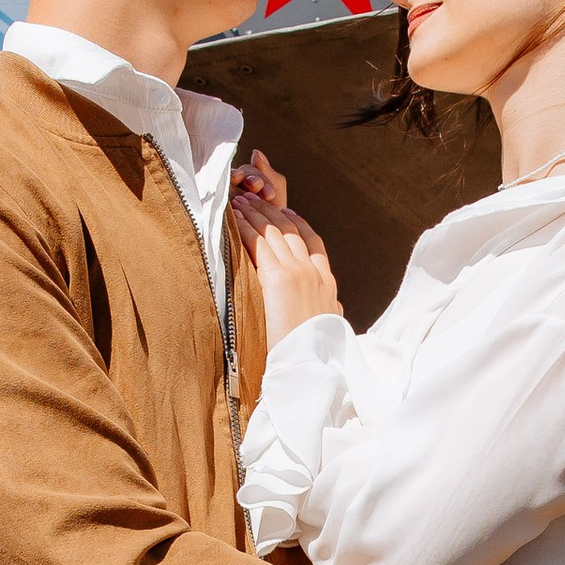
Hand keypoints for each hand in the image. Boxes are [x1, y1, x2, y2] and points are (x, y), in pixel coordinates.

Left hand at [230, 152, 341, 342]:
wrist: (311, 367)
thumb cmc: (314, 357)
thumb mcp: (328, 330)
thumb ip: (325, 314)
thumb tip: (328, 313)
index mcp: (327, 285)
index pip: (313, 244)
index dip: (299, 224)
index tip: (288, 212)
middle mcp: (314, 273)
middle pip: (292, 231)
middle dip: (272, 211)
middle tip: (256, 198)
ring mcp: (297, 273)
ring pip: (274, 232)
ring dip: (256, 212)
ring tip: (241, 200)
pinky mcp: (278, 278)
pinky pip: (259, 243)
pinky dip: (246, 226)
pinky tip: (235, 216)